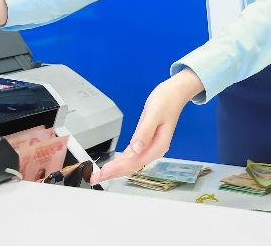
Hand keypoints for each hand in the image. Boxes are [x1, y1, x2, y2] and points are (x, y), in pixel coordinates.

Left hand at [90, 69, 204, 184]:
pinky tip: (114, 164)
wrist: (175, 93)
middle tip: (95, 178)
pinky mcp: (147, 141)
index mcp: (158, 146)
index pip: (134, 162)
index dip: (117, 169)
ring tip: (101, 174)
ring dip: (116, 169)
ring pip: (132, 162)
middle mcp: (155, 149)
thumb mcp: (153, 114)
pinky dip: (122, 161)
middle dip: (113, 173)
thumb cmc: (166, 101)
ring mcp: (151, 146)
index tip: (103, 173)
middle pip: (132, 166)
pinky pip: (133, 155)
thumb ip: (145, 132)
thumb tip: (136, 148)